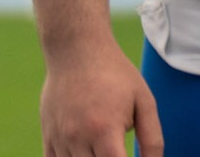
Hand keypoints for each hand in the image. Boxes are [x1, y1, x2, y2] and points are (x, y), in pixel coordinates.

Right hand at [40, 42, 163, 156]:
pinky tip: (87, 151)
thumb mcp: (144, 100)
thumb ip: (151, 137)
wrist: (77, 52)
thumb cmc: (116, 75)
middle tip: (119, 148)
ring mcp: (59, 138)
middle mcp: (78, 138)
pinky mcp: (48, 136)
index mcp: (105, 130)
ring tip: (103, 145)